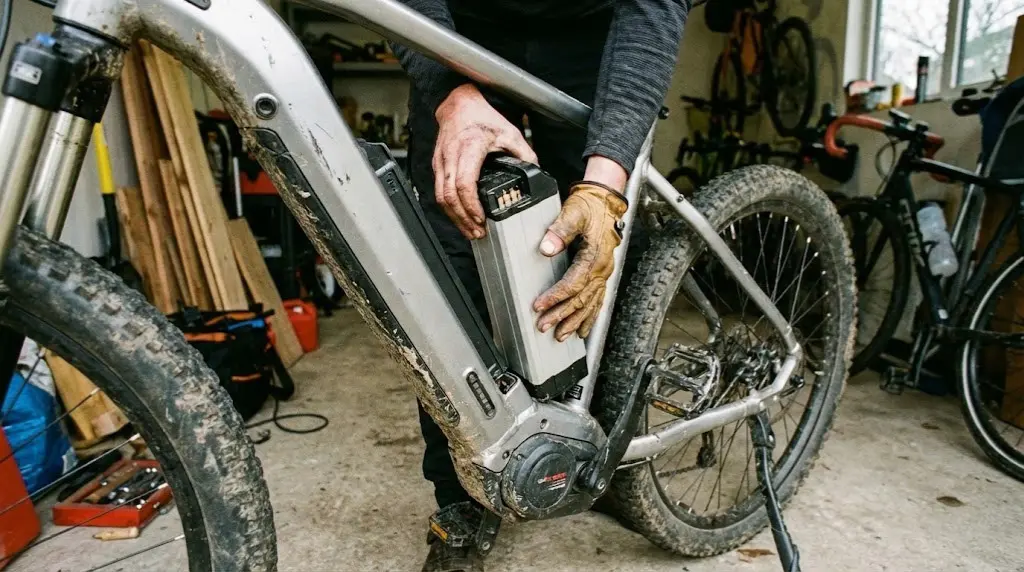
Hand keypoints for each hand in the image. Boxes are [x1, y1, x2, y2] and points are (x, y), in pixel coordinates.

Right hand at [434, 84, 536, 239]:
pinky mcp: (437, 166)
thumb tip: (535, 172)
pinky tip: (461, 217)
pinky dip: (449, 208)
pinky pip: (439, 191)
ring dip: (454, 217)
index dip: (471, 205)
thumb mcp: (510, 132)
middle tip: (477, 233)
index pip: (464, 183)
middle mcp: (451, 156)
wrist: (458, 103)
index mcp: (469, 147)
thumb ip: (524, 153)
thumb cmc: (481, 117)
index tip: (482, 219)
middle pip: (449, 196)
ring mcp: (441, 162)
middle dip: (462, 219)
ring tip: (470, 231)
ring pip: (440, 197)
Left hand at [532, 177, 627, 340]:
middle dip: (562, 315)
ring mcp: (605, 272)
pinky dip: (590, 317)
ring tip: (561, 335)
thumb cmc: (590, 205)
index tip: (539, 305)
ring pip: (590, 304)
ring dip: (576, 321)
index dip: (555, 296)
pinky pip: (598, 300)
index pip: (573, 283)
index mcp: (595, 256)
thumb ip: (560, 230)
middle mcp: (602, 268)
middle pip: (581, 298)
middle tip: (544, 326)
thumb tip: (547, 248)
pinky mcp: (603, 273)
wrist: (606, 200)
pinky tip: (583, 329)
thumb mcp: (573, 212)